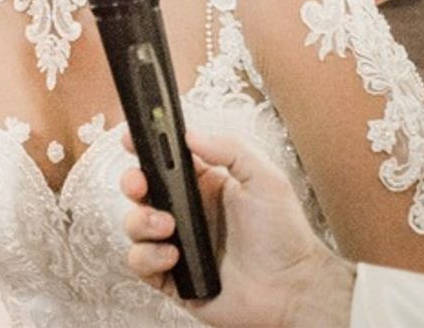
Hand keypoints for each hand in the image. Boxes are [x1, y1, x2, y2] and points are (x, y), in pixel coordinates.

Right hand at [120, 130, 353, 327]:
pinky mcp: (171, 276)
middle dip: (131, 182)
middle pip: (140, 191)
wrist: (292, 290)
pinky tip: (174, 256)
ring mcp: (176, 244)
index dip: (143, 148)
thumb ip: (230, 150)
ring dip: (141, 222)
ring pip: (134, 225)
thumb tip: (191, 134)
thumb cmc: (285, 237)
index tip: (131, 139)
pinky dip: (149, 257)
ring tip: (168, 227)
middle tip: (140, 185)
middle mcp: (185, 213)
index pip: (164, 161)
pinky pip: (140, 262)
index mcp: (203, 186)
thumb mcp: (266, 180)